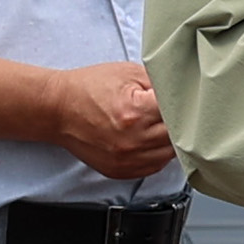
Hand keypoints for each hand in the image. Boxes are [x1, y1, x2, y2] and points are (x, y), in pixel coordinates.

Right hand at [49, 61, 177, 182]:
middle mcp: (133, 141)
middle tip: (175, 110)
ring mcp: (127, 160)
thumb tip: (185, 91)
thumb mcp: (128, 72)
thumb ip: (160, 82)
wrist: (58, 108)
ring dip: (171, 141)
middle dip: (180, 122)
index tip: (184, 98)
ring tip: (161, 124)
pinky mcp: (121, 171)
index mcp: (136, 112)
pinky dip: (158, 154)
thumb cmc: (89, 88)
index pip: (179, 111)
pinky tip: (152, 140)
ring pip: (170, 155)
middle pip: (178, 136)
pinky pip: (154, 168)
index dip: (183, 103)